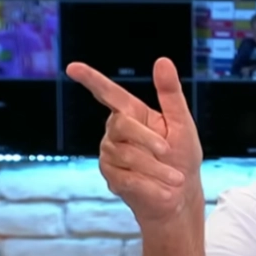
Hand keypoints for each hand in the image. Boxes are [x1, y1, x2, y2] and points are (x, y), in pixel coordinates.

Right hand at [65, 58, 203, 225]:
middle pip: (121, 125)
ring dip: (157, 168)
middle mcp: (116, 131)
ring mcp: (110, 154)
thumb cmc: (182, 156)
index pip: (109, 94)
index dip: (91, 79)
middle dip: (148, 139)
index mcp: (133, 114)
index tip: (73, 67)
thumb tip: (162, 61)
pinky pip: (128, 178)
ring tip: (176, 179)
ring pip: (126, 155)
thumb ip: (171, 94)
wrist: (181, 194)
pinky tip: (166, 191)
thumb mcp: (182, 123)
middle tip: (168, 151)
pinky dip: (152, 185)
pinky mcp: (111, 177)